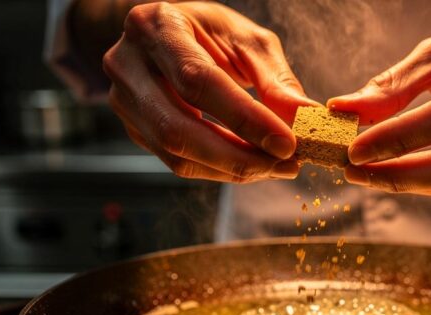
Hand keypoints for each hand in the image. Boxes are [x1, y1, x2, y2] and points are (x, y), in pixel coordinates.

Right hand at [103, 2, 316, 181]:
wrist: (168, 37)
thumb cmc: (210, 33)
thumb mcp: (247, 41)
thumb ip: (275, 79)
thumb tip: (306, 117)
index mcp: (155, 27)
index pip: (198, 81)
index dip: (244, 118)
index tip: (286, 143)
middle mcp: (127, 65)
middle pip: (179, 130)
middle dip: (238, 157)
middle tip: (286, 165)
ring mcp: (124, 102)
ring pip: (177, 155)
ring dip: (232, 170)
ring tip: (276, 167)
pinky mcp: (134, 130)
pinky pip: (178, 163)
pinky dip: (220, 171)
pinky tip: (251, 165)